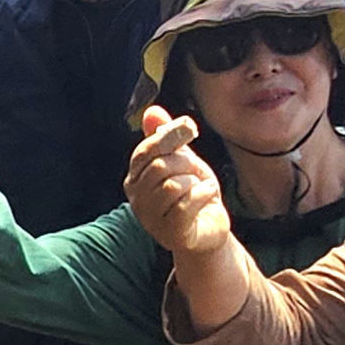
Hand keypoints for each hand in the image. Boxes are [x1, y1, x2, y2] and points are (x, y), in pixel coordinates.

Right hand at [126, 108, 232, 260]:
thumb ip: (166, 138)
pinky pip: (186, 205)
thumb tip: (152, 111)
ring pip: (173, 186)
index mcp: (135, 179)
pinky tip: (208, 195)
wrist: (209, 228)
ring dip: (195, 182)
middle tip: (196, 171)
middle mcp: (136, 199)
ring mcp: (151, 219)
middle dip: (186, 163)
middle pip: (160, 167)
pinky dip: (203, 194)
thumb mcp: (181, 160)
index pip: (145, 151)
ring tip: (200, 187)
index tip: (190, 129)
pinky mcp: (170, 233)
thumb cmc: (192, 193)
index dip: (169, 136)